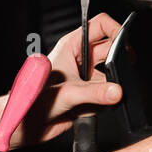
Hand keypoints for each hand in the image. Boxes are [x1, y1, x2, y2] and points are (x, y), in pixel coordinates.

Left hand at [6, 13, 126, 148]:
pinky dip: (103, 103)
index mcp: (71, 47)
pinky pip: (106, 95)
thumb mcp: (67, 93)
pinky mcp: (87, 95)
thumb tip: (116, 91)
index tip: (125, 44)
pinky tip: (86, 109)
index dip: (115, 30)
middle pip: (110, 51)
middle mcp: (79, 60)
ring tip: (96, 98)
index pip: (99, 26)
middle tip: (119, 74)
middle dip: (117, 64)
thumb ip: (94, 93)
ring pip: (110, 76)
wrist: (27, 125)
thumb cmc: (33, 101)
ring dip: (108, 88)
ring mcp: (84, 77)